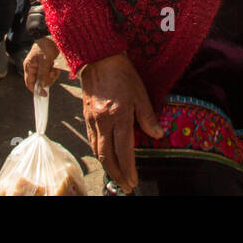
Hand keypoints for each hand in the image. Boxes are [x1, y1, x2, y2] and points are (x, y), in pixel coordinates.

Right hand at [23, 36, 60, 94]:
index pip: (29, 83)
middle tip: (53, 74)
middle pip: (38, 82)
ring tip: (55, 69)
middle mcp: (33, 68)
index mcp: (29, 67)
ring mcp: (39, 66)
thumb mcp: (45, 61)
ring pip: (45, 78)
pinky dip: (53, 72)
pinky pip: (48, 73)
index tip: (44, 94)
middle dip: (47, 80)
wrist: (52, 36)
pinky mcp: (45, 65)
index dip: (36, 90)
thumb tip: (42, 88)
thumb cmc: (46, 47)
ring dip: (51, 76)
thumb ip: (43, 75)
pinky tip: (56, 67)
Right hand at [79, 53, 163, 192]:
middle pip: (107, 156)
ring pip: (97, 150)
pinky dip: (98, 153)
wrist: (97, 57)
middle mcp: (102, 120)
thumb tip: (158, 134)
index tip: (134, 181)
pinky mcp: (85, 116)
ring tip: (117, 176)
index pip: (123, 150)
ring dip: (107, 166)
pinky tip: (105, 157)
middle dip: (117, 174)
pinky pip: (91, 140)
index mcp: (118, 115)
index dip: (128, 168)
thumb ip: (147, 116)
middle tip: (126, 186)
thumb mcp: (140, 92)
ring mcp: (92, 119)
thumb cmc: (122, 72)